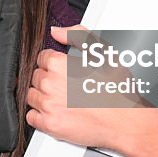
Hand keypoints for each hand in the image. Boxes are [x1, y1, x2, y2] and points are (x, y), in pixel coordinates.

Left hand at [26, 25, 157, 154]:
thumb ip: (78, 36)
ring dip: (42, 96)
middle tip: (65, 86)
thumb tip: (57, 31)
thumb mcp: (103, 53)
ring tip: (61, 99)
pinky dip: (39, 115)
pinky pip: (31, 117)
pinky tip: (55, 112)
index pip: (42, 58)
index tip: (63, 71)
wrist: (126, 121)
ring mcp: (49, 105)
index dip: (53, 63)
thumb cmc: (118, 90)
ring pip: (31, 96)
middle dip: (48, 79)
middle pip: (36, 77)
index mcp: (59, 64)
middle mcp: (50, 84)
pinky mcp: (50, 125)